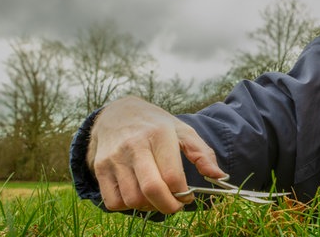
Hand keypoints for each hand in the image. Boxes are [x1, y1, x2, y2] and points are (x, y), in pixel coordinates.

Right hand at [86, 96, 226, 213]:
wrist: (117, 113)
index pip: (172, 176)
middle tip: (175, 206)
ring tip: (157, 198)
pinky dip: (128, 207)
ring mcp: (114, 157)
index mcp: (158, 135)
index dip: (183, 194)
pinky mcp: (100, 168)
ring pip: (132, 199)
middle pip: (152, 190)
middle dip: (168, 206)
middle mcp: (134, 145)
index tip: (187, 196)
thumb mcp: (182, 131)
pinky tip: (138, 195)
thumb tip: (219, 176)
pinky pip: (113, 201)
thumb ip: (202, 153)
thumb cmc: (155, 125)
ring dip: (149, 207)